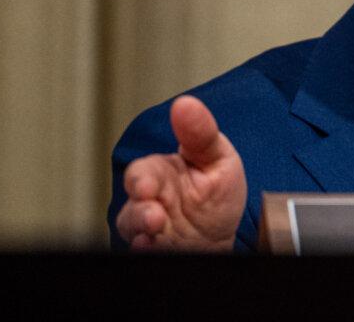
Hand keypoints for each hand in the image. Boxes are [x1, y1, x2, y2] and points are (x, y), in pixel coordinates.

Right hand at [116, 95, 246, 251]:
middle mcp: (149, 201)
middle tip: (154, 215)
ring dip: (142, 230)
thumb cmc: (216, 193)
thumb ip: (201, 133)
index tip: (146, 187)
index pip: (141, 173)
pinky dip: (146, 248)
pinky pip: (141, 249)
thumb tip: (185, 103)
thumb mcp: (217, 158)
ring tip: (157, 228)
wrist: (221, 235)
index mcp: (161, 174)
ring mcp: (149, 228)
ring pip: (133, 230)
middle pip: (132, 205)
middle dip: (139, 211)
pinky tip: (155, 245)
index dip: (140, 180)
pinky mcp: (153, 248)